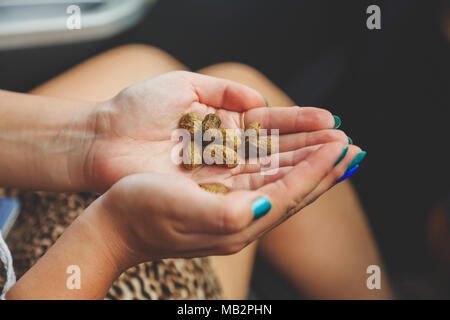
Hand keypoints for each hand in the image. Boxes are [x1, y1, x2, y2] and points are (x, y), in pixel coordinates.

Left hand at [80, 71, 344, 190]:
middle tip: (348, 144)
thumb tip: (258, 102)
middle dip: (312, 148)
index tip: (330, 121)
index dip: (300, 124)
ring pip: (271, 171)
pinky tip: (307, 177)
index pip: (270, 126)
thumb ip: (223, 92)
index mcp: (222, 126)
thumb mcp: (183, 86)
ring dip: (305, 165)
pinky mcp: (209, 194)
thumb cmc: (135, 111)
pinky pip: (251, 187)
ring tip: (339, 159)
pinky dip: (280, 182)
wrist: (102, 140)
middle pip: (277, 151)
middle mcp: (226, 153)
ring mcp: (220, 176)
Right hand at [81, 140, 362, 270]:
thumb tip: (270, 202)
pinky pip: (264, 184)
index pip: (290, 193)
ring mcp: (232, 212)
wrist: (114, 228)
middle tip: (354, 149)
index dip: (317, 169)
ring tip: (333, 151)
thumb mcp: (179, 209)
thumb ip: (225, 212)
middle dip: (325, 170)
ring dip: (310, 168)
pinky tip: (291, 161)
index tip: (342, 145)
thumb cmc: (138, 212)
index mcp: (237, 222)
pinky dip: (285, 170)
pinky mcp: (222, 204)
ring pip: (283, 186)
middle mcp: (241, 220)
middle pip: (295, 193)